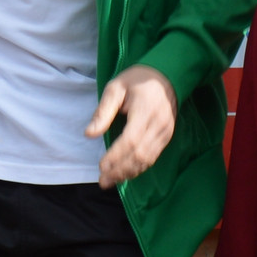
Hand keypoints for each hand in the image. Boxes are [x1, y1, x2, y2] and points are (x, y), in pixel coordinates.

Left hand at [87, 65, 177, 187]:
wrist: (166, 76)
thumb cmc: (136, 80)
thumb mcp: (115, 88)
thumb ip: (103, 111)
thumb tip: (89, 134)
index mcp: (145, 110)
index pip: (130, 140)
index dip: (115, 156)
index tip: (101, 166)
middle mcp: (158, 124)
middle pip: (139, 154)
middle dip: (120, 170)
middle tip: (103, 181)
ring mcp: (165, 132)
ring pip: (147, 159)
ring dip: (129, 173)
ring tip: (111, 181)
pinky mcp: (167, 136)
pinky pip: (153, 157)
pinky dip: (139, 168)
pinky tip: (126, 173)